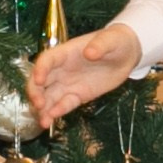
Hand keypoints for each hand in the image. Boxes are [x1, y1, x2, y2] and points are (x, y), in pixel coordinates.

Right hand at [28, 25, 143, 129]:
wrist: (126, 55)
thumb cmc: (116, 41)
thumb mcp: (110, 40)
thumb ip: (99, 45)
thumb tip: (89, 52)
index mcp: (66, 52)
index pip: (47, 60)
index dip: (40, 69)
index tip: (39, 80)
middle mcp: (62, 69)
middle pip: (41, 81)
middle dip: (35, 93)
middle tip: (38, 104)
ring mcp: (68, 83)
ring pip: (49, 96)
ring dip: (43, 108)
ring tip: (43, 122)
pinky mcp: (77, 95)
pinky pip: (64, 104)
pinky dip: (58, 111)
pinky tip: (53, 119)